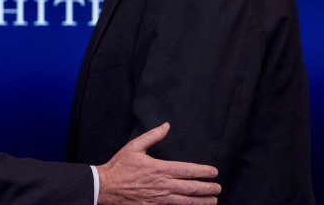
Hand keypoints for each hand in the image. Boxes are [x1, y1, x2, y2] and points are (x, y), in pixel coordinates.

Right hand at [96, 122, 220, 203]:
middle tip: (218, 188)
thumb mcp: (134, 146)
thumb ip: (152, 136)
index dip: (203, 171)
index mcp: (160, 168)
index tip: (214, 172)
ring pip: (186, 201)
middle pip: (191, 188)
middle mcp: (162, 185)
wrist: (105, 187)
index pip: (188, 170)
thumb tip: (166, 126)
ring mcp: (159, 199)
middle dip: (208, 188)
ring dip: (202, 202)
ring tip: (213, 201)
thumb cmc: (119, 166)